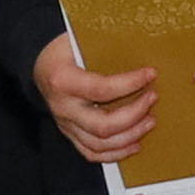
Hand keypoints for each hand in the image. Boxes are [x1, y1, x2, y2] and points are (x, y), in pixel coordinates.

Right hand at [35, 33, 161, 165]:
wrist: (41, 65)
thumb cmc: (63, 50)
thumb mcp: (78, 41)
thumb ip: (104, 46)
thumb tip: (140, 48)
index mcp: (62, 80)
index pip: (101, 89)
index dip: (129, 84)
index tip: (150, 74)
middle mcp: (62, 107)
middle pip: (102, 125)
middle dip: (134, 114)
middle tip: (152, 99)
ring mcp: (65, 124)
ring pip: (99, 144)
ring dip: (130, 136)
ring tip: (149, 121)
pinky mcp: (70, 134)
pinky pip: (92, 152)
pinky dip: (116, 153)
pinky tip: (134, 144)